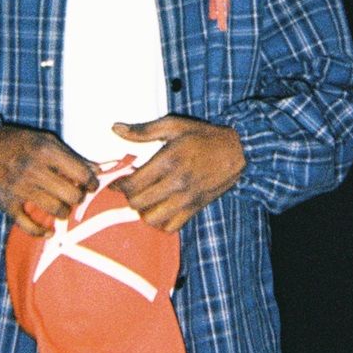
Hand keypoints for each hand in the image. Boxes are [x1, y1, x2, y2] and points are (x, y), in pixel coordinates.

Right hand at [0, 124, 96, 236]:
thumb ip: (70, 155)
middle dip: (77, 198)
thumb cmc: (13, 142)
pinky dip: (42, 232)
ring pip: (56, 210)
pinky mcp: (7, 204)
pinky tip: (48, 231)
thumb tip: (98, 168)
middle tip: (74, 196)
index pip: (81, 172)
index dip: (91, 182)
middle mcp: (34, 169)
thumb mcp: (43, 140)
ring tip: (61, 208)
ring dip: (63, 212)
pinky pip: (30, 226)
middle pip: (72, 195)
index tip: (91, 186)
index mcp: (46, 150)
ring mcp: (20, 188)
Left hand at [110, 116, 245, 233]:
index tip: (119, 181)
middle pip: (139, 203)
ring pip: (152, 219)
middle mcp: (176, 182)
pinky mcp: (195, 208)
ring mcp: (186, 198)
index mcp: (168, 160)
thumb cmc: (203, 136)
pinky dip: (161, 222)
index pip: (133, 184)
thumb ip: (143, 131)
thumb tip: (116, 129)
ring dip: (144, 211)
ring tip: (146, 200)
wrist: (236, 151)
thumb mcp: (173, 126)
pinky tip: (160, 209)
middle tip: (132, 189)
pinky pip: (171, 227)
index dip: (120, 185)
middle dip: (130, 197)